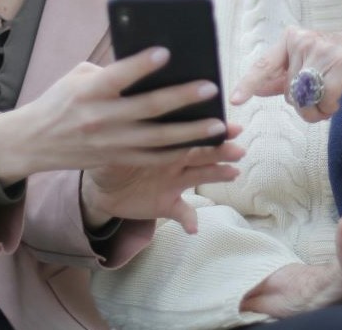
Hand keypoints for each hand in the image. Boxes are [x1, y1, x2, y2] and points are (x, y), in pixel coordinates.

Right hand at [0, 47, 231, 185]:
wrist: (33, 142)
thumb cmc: (60, 100)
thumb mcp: (78, 77)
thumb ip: (111, 71)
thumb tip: (149, 65)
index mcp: (88, 91)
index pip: (117, 76)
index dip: (141, 65)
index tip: (166, 52)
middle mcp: (100, 118)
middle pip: (147, 108)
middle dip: (182, 98)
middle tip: (211, 88)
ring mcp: (110, 143)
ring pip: (158, 139)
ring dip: (191, 132)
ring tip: (218, 124)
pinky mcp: (116, 159)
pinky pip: (153, 157)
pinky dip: (178, 152)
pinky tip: (200, 145)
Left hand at [82, 124, 244, 232]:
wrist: (102, 187)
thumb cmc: (110, 155)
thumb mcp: (113, 140)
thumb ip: (123, 130)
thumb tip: (126, 113)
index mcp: (164, 141)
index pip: (190, 131)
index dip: (209, 128)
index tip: (229, 126)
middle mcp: (175, 159)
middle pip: (203, 152)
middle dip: (222, 150)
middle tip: (239, 149)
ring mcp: (174, 182)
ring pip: (201, 176)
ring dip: (218, 174)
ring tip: (233, 172)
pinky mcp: (167, 204)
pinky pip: (182, 213)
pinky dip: (189, 220)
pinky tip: (194, 228)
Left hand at [231, 26, 341, 121]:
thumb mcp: (309, 69)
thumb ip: (282, 78)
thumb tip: (255, 87)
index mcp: (292, 39)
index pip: (265, 65)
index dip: (249, 83)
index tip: (235, 99)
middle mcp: (304, 40)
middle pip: (289, 91)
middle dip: (304, 103)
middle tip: (321, 95)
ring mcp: (323, 49)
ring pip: (305, 98)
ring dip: (318, 109)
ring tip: (331, 98)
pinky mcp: (341, 62)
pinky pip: (324, 101)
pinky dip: (331, 108)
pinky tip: (340, 98)